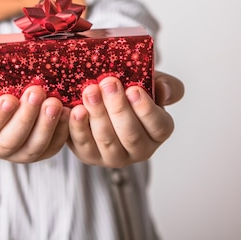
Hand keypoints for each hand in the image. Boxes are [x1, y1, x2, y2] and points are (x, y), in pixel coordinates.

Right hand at [0, 66, 69, 162]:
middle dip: (26, 117)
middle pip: (12, 140)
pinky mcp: (43, 150)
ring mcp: (22, 152)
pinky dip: (62, 131)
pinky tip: (69, 112)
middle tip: (37, 93)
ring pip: (34, 147)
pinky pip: (53, 146)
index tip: (9, 99)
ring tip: (55, 103)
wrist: (7, 94)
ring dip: (46, 126)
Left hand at [67, 71, 183, 167]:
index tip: (133, 89)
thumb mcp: (150, 83)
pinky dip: (78, 127)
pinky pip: (83, 145)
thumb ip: (164, 84)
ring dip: (98, 114)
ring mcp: (114, 156)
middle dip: (118, 108)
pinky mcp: (90, 156)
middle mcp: (139, 149)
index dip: (146, 109)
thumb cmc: (130, 91)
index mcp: (158, 132)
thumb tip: (164, 90)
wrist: (103, 98)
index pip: (158, 126)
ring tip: (90, 92)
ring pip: (107, 140)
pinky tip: (75, 110)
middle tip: (108, 83)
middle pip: (131, 135)